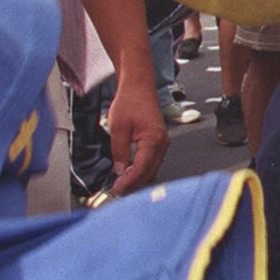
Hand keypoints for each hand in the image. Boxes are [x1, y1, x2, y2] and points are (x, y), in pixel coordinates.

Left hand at [105, 77, 166, 193]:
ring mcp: (162, 143)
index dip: (129, 182)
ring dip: (137, 178)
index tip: (116, 189)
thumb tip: (120, 171)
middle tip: (116, 191)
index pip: (142, 168)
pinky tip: (129, 172)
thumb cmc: (130, 102)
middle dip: (133, 184)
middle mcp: (162, 143)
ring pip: (151, 169)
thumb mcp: (118, 127)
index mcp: (154, 139)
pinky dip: (141, 170)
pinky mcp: (158, 142)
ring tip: (121, 184)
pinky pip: (151, 162)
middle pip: (149, 172)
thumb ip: (120, 151)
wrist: (138, 87)